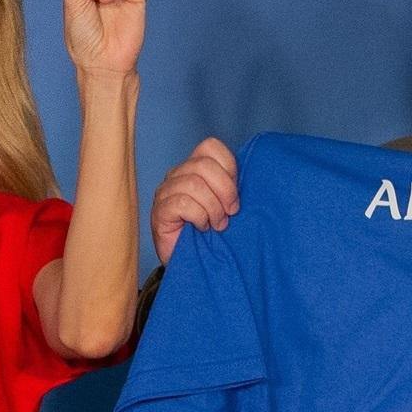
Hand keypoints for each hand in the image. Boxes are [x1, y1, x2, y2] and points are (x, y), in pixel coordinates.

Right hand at [148, 137, 237, 266]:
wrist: (191, 264)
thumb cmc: (211, 233)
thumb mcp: (227, 205)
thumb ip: (233, 187)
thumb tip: (252, 175)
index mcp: (194, 168)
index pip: (210, 146)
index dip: (228, 167)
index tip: (235, 194)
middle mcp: (177, 175)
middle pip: (203, 165)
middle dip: (225, 190)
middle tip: (231, 212)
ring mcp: (165, 192)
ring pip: (193, 184)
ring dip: (213, 208)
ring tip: (218, 224)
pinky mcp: (159, 211)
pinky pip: (183, 203)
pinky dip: (199, 216)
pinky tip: (202, 228)